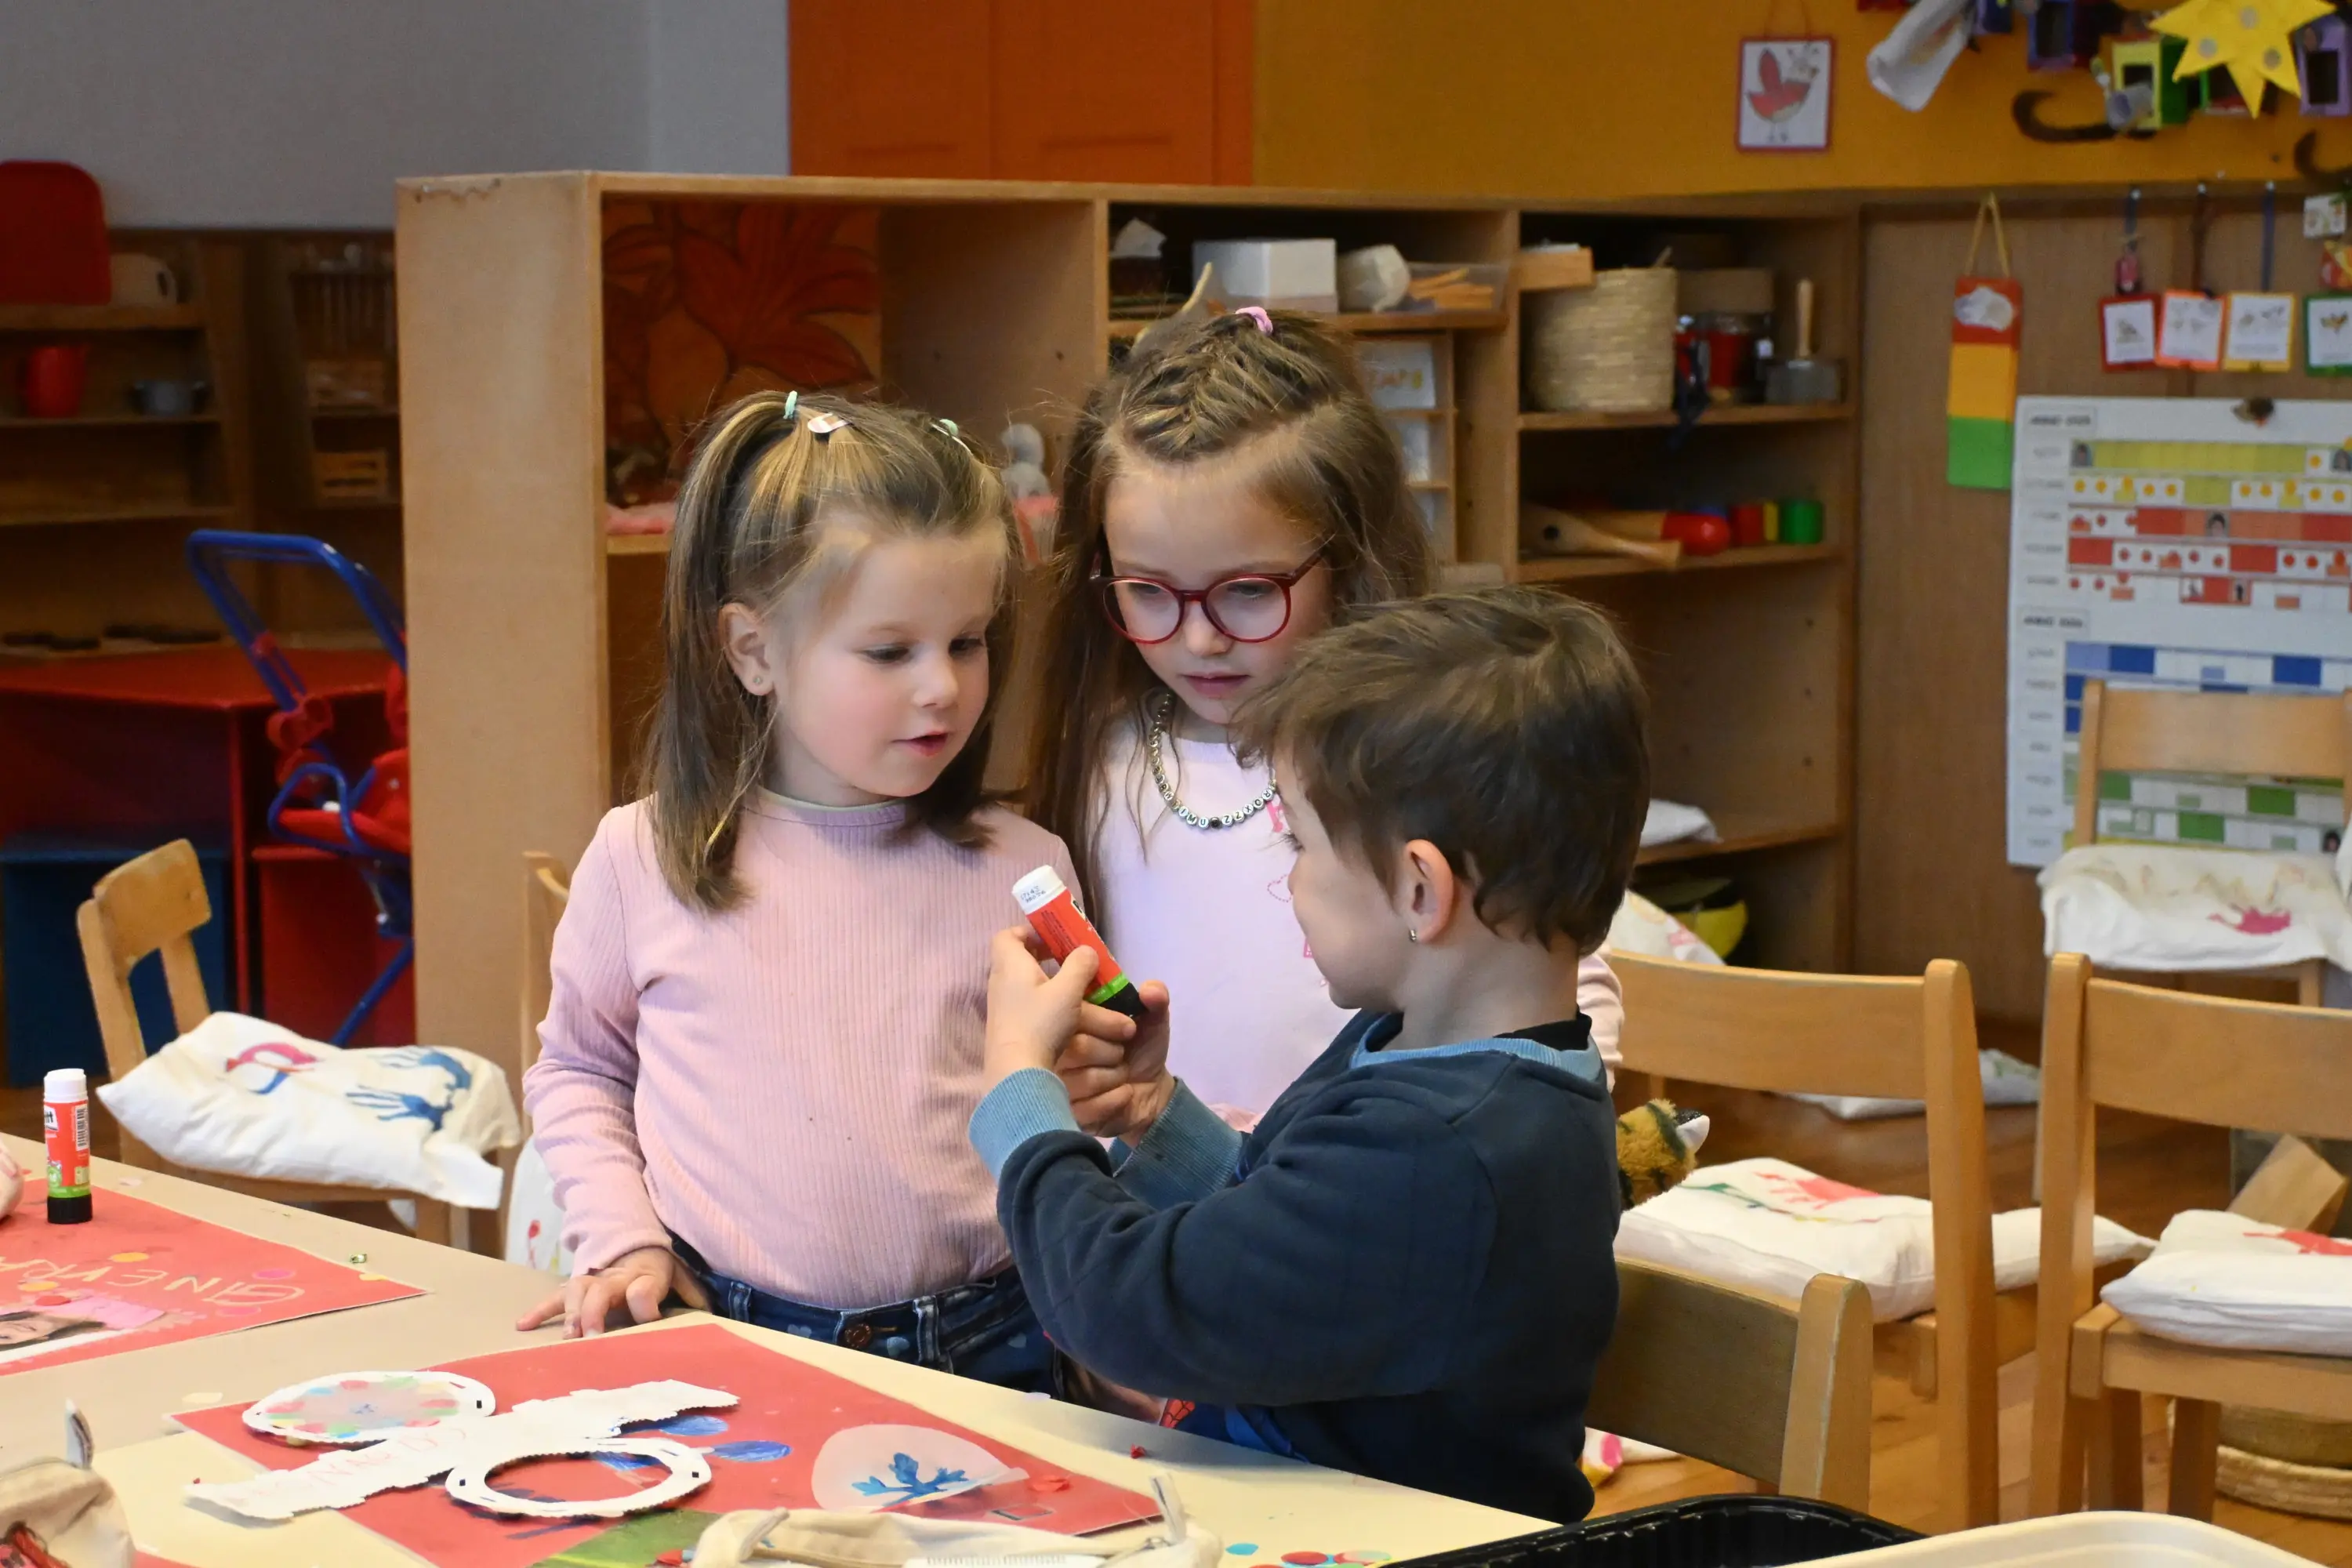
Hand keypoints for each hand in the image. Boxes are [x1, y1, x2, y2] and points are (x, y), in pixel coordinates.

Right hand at [515, 1245, 708, 1337]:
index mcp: (645, 1276)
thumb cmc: (657, 1269)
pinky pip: (555, 1297)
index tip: (647, 1315)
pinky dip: (539, 1310)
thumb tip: (710, 1309)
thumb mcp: (680, 1275)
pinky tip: (522, 1324)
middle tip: (592, 1339)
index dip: (645, 1300)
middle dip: (596, 1314)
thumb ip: (692, 1292)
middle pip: (603, 1291)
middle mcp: (616, 1278)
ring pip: (576, 1291)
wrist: (635, 1243)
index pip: (645, 1287)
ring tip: (568, 1337)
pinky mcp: (576, 1288)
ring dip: (571, 1314)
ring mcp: (593, 1281)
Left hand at [983, 927, 1138, 1089]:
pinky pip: (1032, 1007)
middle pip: (1023, 961)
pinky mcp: (1012, 1028)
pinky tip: (1073, 1017)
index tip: (1053, 938)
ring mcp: (1004, 1007)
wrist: (1017, 1072)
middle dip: (1052, 961)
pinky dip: (1053, 1007)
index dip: (1029, 932)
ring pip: (1032, 987)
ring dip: (1058, 987)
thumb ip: (1080, 965)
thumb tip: (1086, 951)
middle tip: (1074, 963)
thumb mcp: (1067, 990)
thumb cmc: (1040, 1023)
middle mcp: (1002, 983)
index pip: (1007, 936)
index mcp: (1010, 965)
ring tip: (1086, 994)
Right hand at [1054, 981, 1175, 1140]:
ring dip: (1115, 1077)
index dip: (1105, 1022)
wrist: (1149, 1092)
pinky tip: (1124, 1094)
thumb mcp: (1152, 1020)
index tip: (1129, 1029)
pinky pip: (1089, 1107)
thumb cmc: (1139, 1049)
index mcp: (1068, 1020)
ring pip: (1084, 1078)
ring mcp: (1055, 1084)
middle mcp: (1053, 1050)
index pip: (1073, 1013)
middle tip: (1122, 1055)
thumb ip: (1155, 998)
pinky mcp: (1065, 1112)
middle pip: (1078, 1047)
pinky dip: (1115, 1099)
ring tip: (1121, 1075)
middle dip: (1112, 1053)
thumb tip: (1151, 990)